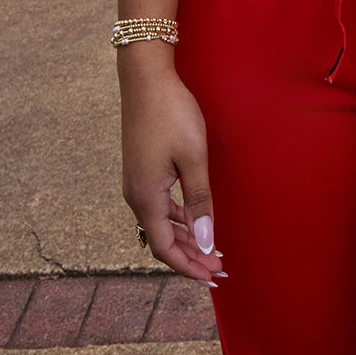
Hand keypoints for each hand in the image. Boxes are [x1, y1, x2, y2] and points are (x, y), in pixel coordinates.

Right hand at [119, 50, 225, 283]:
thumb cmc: (172, 113)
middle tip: (220, 267)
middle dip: (191, 257)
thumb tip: (206, 242)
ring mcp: (136, 182)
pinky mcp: (141, 169)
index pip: (166, 249)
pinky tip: (192, 218)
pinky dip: (176, 219)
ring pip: (160, 223)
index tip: (213, 277)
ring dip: (185, 238)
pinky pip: (158, 206)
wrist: (146, 78)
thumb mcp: (193, 158)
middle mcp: (135, 195)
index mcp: (146, 197)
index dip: (190, 267)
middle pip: (162, 240)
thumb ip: (200, 202)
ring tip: (211, 248)